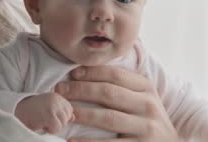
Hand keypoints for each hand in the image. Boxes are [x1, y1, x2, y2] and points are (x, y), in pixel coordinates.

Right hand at [15, 92, 73, 133]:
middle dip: (57, 122)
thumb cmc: (31, 112)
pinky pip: (57, 128)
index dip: (59, 117)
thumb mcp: (47, 108)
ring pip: (63, 123)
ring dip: (53, 127)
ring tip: (42, 122)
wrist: (14, 111)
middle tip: (43, 120)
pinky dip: (50, 130)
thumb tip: (73, 117)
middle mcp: (56, 99)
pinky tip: (41, 125)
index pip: (69, 110)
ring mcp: (53, 106)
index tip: (47, 116)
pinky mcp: (49, 114)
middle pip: (67, 117)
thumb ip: (60, 111)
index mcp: (56, 96)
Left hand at [54, 66, 177, 141]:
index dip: (91, 72)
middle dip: (80, 90)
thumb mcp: (142, 98)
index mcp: (146, 88)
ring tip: (64, 113)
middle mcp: (148, 105)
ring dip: (82, 113)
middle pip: (108, 93)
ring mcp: (146, 127)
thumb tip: (82, 72)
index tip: (71, 74)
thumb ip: (122, 85)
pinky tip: (72, 140)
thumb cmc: (147, 119)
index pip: (115, 74)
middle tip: (60, 91)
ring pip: (107, 117)